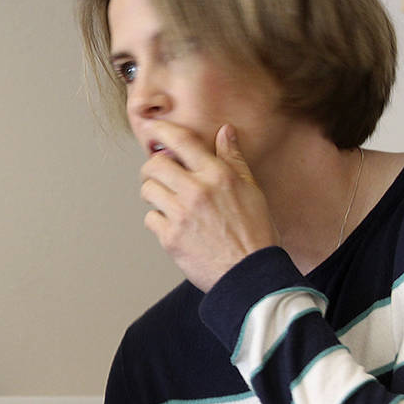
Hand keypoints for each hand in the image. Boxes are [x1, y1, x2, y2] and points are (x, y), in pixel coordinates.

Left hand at [139, 122, 277, 290]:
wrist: (251, 275)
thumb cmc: (255, 234)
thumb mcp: (251, 190)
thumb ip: (233, 159)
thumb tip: (225, 132)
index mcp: (218, 175)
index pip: (181, 141)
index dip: (161, 130)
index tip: (152, 128)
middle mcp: (197, 191)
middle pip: (154, 165)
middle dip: (152, 168)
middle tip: (158, 176)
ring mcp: (181, 215)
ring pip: (147, 190)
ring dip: (153, 194)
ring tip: (167, 201)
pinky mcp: (170, 237)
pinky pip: (150, 218)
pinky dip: (157, 220)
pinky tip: (174, 225)